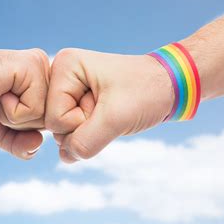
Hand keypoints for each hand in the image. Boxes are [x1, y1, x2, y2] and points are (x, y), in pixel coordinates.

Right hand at [0, 48, 49, 159]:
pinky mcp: (31, 66)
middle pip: (52, 120)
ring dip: (15, 118)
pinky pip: (35, 109)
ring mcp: (39, 65)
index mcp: (41, 80)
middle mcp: (44, 69)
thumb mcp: (1, 132)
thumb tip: (39, 142)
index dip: (24, 127)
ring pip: (46, 116)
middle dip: (21, 124)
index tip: (1, 106)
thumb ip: (22, 144)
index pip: (51, 120)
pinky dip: (12, 112)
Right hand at [45, 48, 173, 162]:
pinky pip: (71, 134)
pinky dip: (90, 136)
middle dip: (84, 127)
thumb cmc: (146, 92)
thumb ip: (85, 142)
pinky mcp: (76, 104)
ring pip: (63, 133)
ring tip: (110, 111)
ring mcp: (68, 91)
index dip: (81, 121)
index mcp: (65, 66)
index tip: (106, 103)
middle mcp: (61, 76)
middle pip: (54, 125)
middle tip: (109, 108)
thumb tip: (66, 157)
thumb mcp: (116, 118)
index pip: (54, 117)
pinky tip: (105, 121)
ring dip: (89, 132)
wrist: (169, 87)